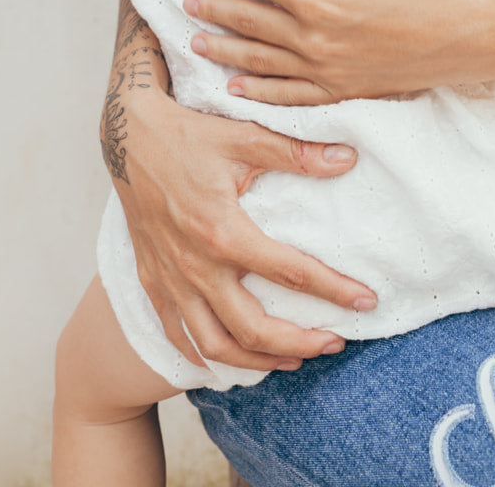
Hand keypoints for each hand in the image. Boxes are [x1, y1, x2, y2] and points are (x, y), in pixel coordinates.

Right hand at [115, 83, 376, 368]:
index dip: (334, 290)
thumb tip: (347, 160)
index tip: (366, 301)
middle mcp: (195, 266)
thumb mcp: (245, 136)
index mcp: (222, 232)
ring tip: (294, 360)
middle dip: (300, 343)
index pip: (290, 273)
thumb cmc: (189, 134)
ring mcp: (170, 281)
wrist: (128, 137)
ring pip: (215, 346)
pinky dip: (208, 357)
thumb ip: (297, 153)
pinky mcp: (153, 282)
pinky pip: (180, 336)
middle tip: (336, 342)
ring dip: (258, 361)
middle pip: (252, 329)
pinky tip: (234, 358)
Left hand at [186, 0, 494, 105]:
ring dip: (224, 50)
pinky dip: (258, 93)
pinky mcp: (340, 92)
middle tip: (185, 0)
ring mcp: (325, 71)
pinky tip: (236, 87)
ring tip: (195, 41)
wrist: (465, 34)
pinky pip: (288, 97)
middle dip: (214, 8)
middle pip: (250, 21)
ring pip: (260, 61)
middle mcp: (314, 39)